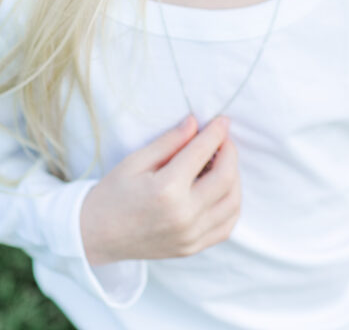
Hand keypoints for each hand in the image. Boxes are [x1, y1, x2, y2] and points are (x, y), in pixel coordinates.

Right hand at [80, 115, 240, 263]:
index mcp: (167, 190)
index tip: (223, 120)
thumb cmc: (113, 193)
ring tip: (220, 162)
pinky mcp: (192, 248)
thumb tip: (196, 122)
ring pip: (232, 202)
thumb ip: (170, 142)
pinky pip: (226, 225)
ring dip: (234, 177)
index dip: (216, 132)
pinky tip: (220, 189)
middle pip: (226, 177)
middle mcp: (183, 216)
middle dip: (229, 152)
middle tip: (222, 139)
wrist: (96, 235)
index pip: (202, 153)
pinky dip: (230, 203)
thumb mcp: (136, 160)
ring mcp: (190, 236)